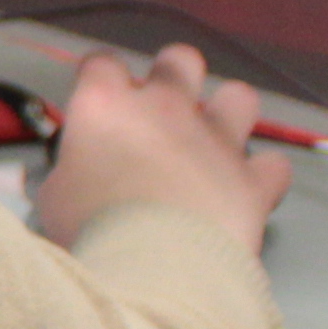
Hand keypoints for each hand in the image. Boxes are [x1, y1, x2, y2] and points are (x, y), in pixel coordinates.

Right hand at [31, 42, 293, 255]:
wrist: (155, 268)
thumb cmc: (90, 229)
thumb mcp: (54, 197)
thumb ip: (72, 172)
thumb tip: (79, 174)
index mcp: (107, 105)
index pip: (101, 63)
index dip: (99, 79)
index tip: (97, 102)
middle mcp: (166, 108)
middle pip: (179, 60)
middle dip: (172, 75)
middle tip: (161, 111)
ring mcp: (217, 140)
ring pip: (239, 96)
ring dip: (228, 113)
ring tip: (214, 141)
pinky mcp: (252, 178)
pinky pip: (273, 164)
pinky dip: (261, 175)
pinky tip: (245, 189)